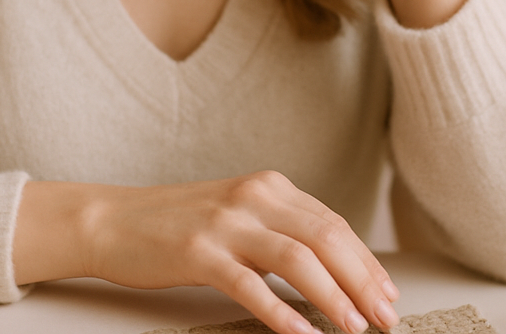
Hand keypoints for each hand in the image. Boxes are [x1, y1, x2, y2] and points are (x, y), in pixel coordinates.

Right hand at [15, 173, 399, 332]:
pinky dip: (281, 313)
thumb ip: (281, 229)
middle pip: (324, 237)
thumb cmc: (180, 223)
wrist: (116, 220)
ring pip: (297, 257)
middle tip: (387, 319)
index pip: (332, 223)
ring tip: (354, 328)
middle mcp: (252, 196)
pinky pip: (250, 285)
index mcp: (268, 186)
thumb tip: (336, 269)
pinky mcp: (199, 253)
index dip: (366, 262)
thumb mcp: (238, 213)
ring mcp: (225, 223)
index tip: (388, 295)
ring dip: (333, 296)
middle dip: (362, 281)